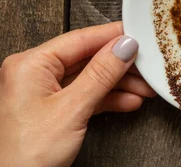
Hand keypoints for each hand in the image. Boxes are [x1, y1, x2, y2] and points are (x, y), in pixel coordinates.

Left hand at [0, 22, 155, 166]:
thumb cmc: (24, 156)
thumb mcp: (72, 109)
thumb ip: (101, 74)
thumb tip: (124, 47)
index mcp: (31, 64)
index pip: (80, 39)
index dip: (113, 36)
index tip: (139, 34)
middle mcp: (35, 74)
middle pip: (88, 58)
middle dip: (120, 65)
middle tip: (148, 64)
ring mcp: (43, 93)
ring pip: (90, 78)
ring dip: (119, 83)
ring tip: (145, 87)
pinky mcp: (52, 111)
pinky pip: (85, 96)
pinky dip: (108, 99)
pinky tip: (129, 101)